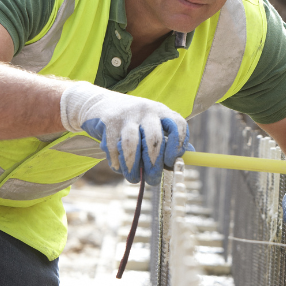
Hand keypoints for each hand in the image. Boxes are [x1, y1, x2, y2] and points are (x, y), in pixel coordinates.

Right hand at [60, 82, 190, 184]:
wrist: (100, 104)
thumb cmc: (133, 121)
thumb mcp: (153, 124)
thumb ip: (168, 140)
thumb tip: (185, 160)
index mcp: (161, 111)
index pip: (177, 126)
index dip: (177, 146)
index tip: (171, 162)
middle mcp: (146, 110)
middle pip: (153, 140)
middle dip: (153, 165)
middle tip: (152, 180)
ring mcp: (126, 115)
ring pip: (131, 145)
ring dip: (132, 167)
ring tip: (134, 178)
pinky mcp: (108, 122)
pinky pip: (113, 148)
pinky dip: (117, 162)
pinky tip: (119, 167)